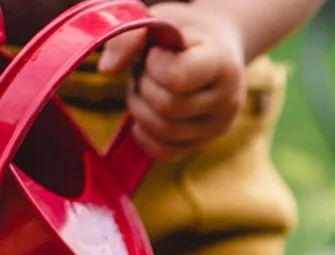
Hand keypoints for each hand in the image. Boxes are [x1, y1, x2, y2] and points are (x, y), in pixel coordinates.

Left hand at [98, 4, 247, 159]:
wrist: (216, 48)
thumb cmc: (184, 33)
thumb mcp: (162, 21)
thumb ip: (132, 36)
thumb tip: (106, 70)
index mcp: (222, 63)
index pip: (176, 78)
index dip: (154, 64)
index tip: (158, 52)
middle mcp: (227, 100)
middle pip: (167, 107)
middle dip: (144, 86)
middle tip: (148, 70)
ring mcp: (217, 127)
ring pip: (164, 132)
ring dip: (140, 108)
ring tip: (146, 87)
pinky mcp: (202, 144)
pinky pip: (164, 152)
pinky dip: (144, 135)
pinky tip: (144, 113)